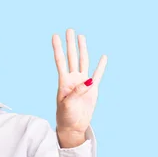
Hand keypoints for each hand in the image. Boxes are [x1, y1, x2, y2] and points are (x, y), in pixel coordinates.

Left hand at [52, 28, 106, 147]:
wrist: (73, 126)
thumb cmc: (66, 116)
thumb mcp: (68, 105)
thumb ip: (77, 92)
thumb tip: (88, 82)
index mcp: (64, 82)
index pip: (60, 61)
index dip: (58, 49)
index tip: (55, 36)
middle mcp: (73, 79)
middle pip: (72, 57)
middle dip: (71, 44)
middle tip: (70, 30)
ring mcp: (83, 83)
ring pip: (83, 62)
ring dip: (83, 49)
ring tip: (81, 37)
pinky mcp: (92, 89)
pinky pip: (97, 75)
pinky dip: (101, 66)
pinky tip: (103, 57)